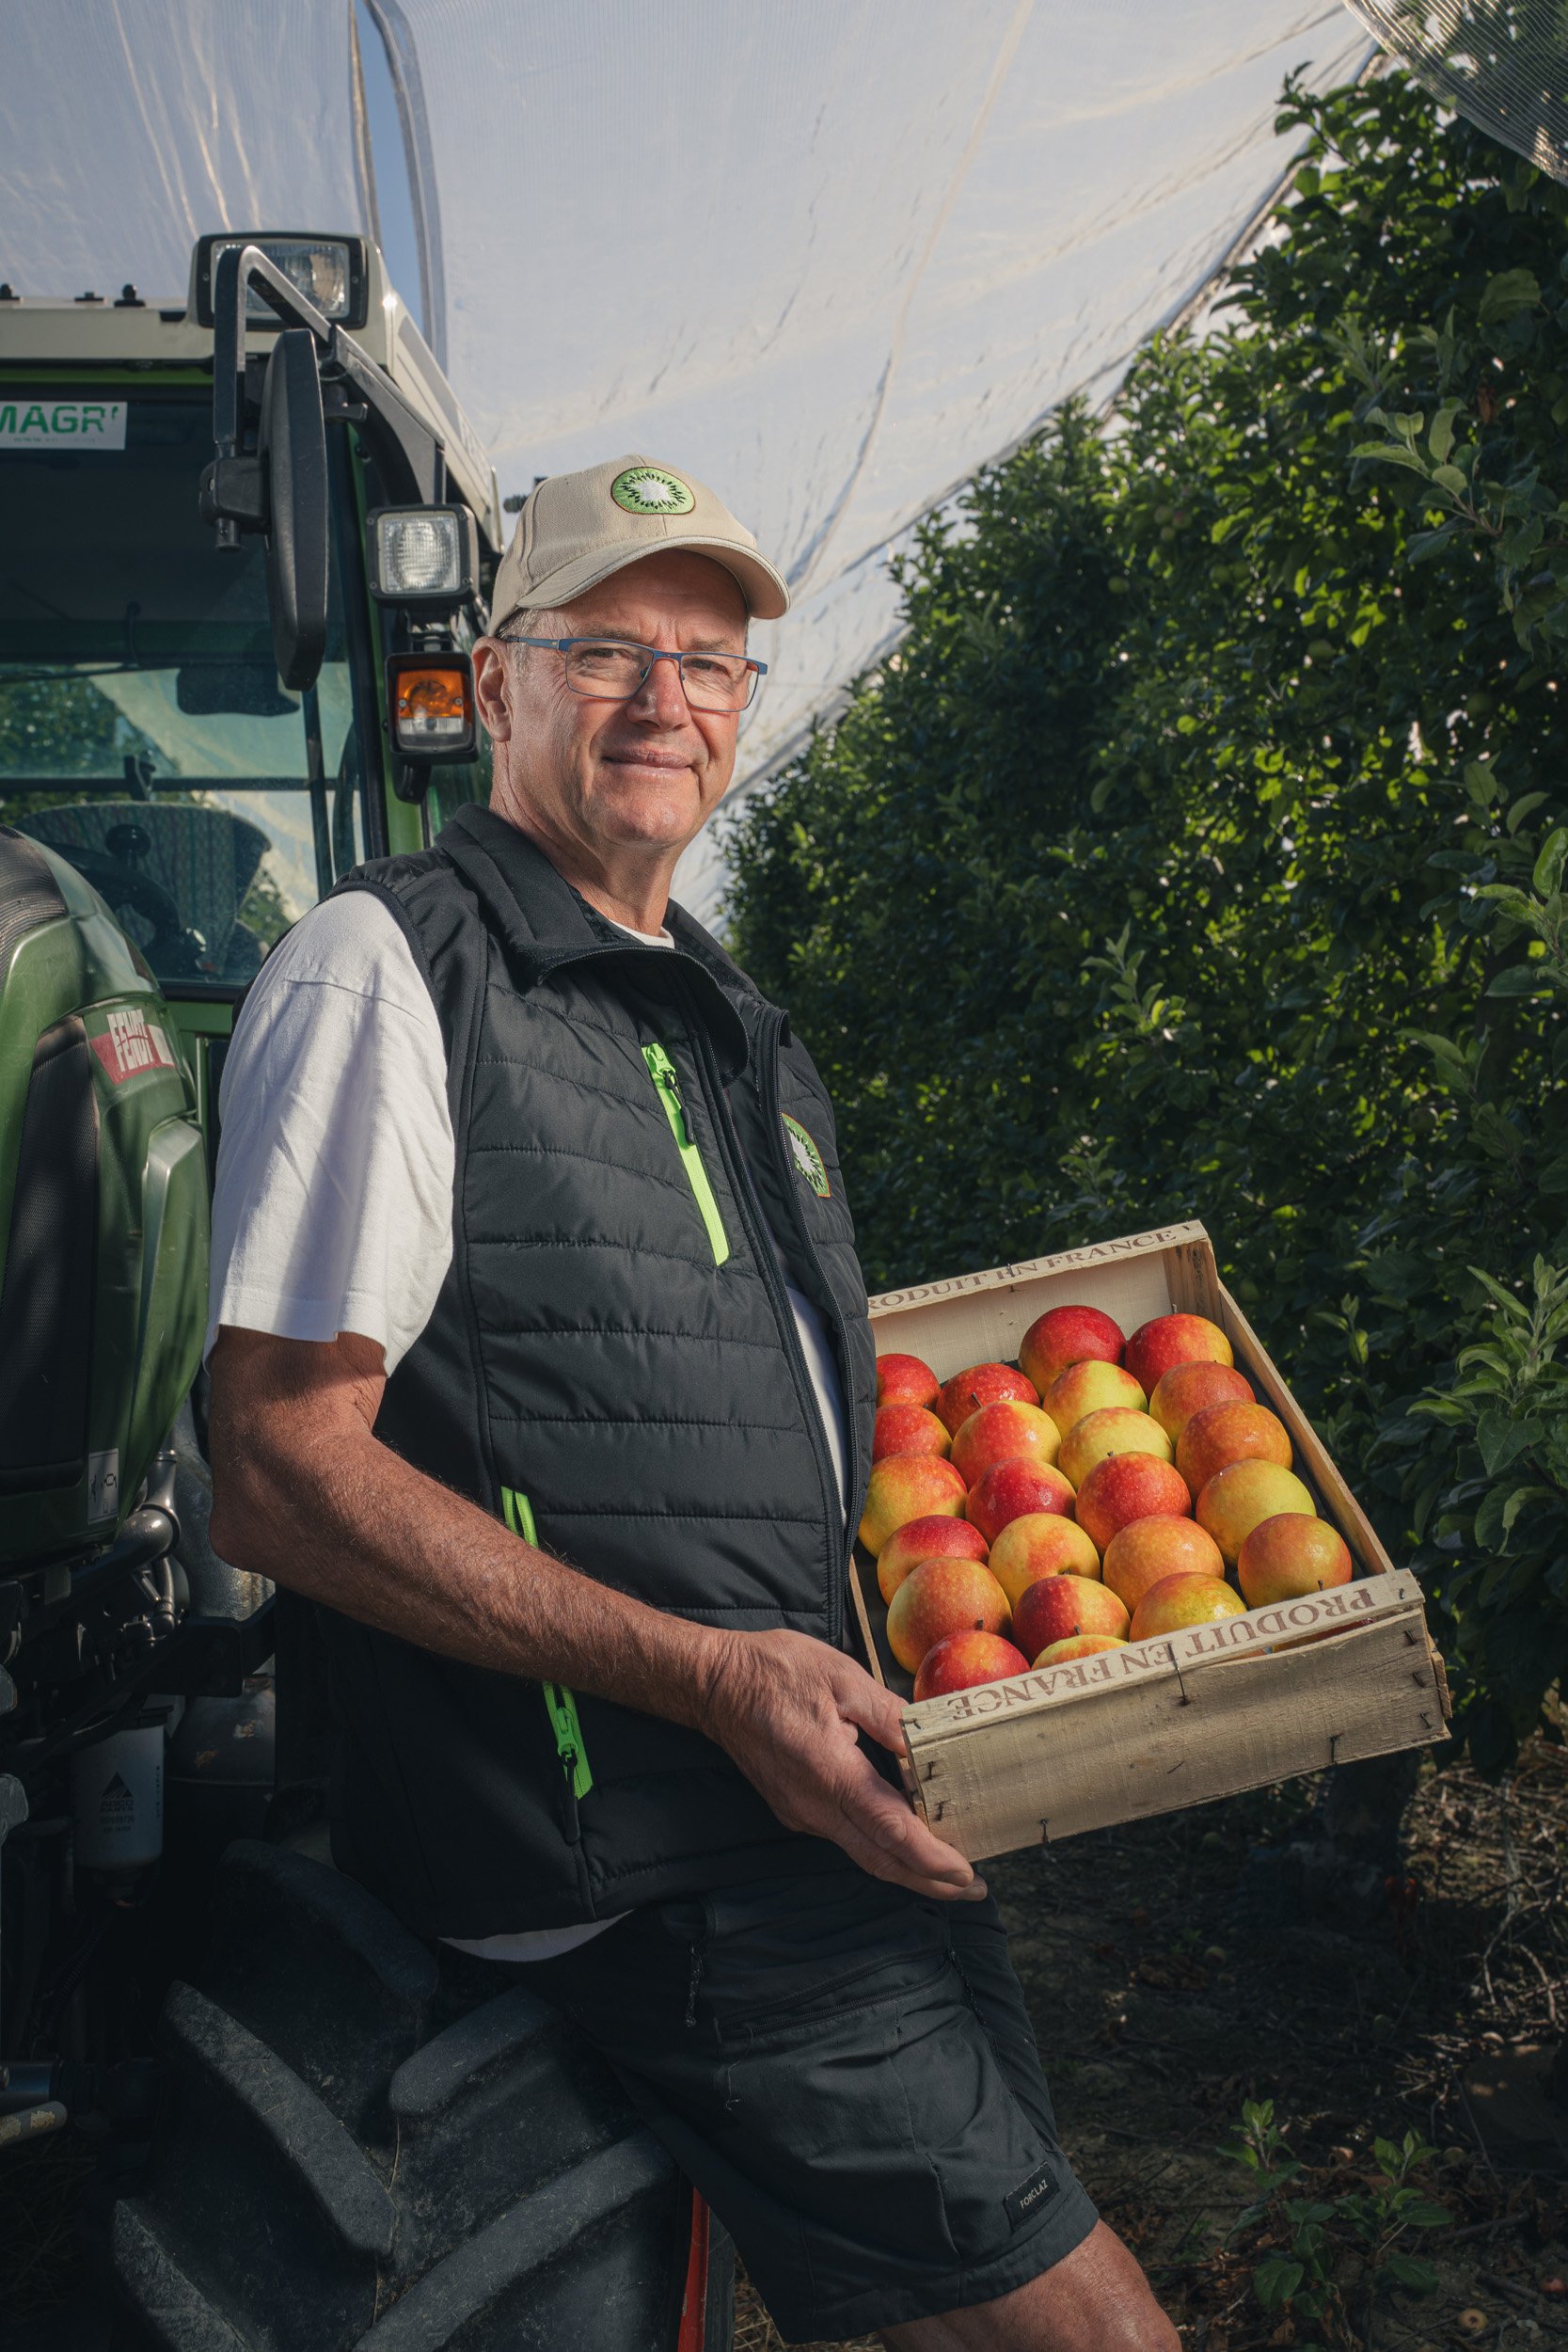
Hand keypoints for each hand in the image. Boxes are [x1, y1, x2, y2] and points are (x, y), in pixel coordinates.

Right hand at [698, 1628, 985, 1902]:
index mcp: (832, 1774)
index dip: (932, 1859)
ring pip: (862, 1853)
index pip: (891, 1831)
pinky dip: (881, 1845)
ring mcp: (801, 1812)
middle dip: (929, 1881)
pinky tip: (903, 1834)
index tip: (967, 1874)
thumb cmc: (775, 1672)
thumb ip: (890, 1715)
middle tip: (973, 1890)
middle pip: (881, 1860)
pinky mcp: (794, 1808)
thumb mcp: (842, 1677)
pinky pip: (844, 1836)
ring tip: (948, 1869)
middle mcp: (815, 1806)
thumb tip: (927, 1744)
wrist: (714, 1684)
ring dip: (907, 1867)